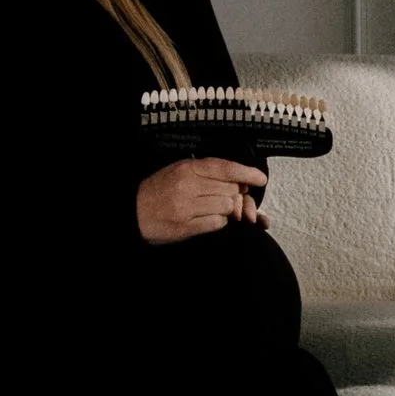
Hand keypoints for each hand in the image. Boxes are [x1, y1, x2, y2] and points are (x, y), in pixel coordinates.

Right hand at [137, 156, 266, 244]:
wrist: (134, 212)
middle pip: (231, 190)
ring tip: (215, 208)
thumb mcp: (179, 171)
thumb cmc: (158, 190)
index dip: (247, 173)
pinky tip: (209, 219)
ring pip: (227, 207)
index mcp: (188, 168)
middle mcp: (189, 186)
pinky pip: (217, 223)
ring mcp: (187, 207)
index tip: (260, 179)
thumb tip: (237, 180)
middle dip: (236, 195)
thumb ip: (206, 172)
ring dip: (228, 210)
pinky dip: (219, 222)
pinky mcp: (186, 226)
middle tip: (231, 198)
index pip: (226, 168)